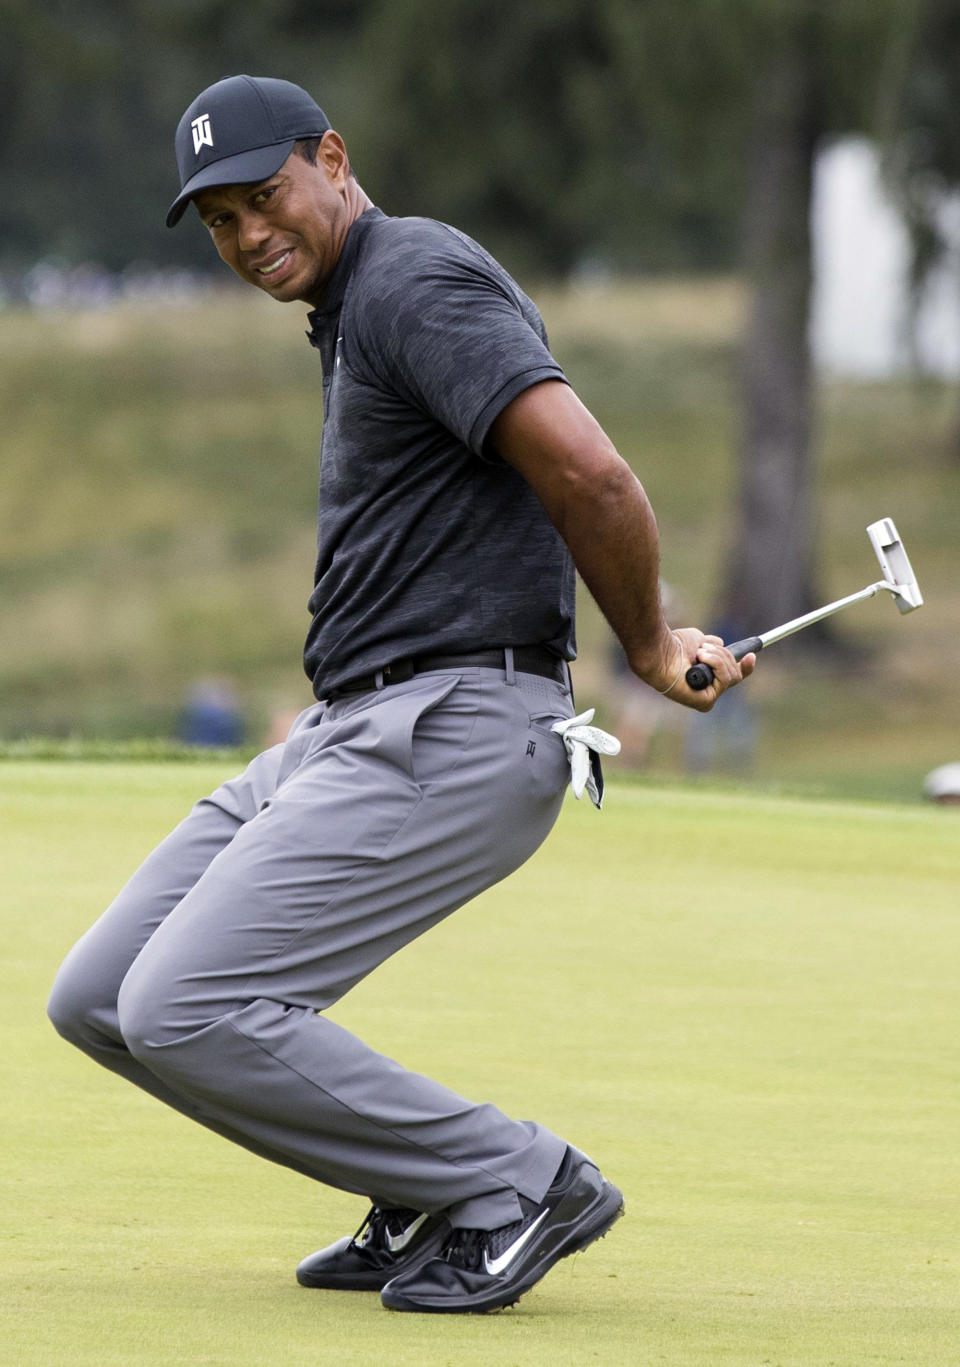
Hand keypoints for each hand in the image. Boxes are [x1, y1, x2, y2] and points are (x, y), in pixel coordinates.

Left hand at [634, 627, 754, 712]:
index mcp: (705, 678)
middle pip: (735, 675)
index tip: (752, 655)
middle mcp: (706, 691)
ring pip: (731, 676)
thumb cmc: (674, 645)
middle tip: (704, 649)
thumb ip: (713, 646)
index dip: (745, 667)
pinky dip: (714, 666)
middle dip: (724, 656)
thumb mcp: (700, 642)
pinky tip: (698, 661)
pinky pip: (724, 681)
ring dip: (717, 658)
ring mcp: (705, 698)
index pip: (732, 676)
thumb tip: (721, 644)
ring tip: (698, 653)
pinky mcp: (704, 702)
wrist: (660, 649)